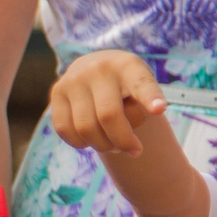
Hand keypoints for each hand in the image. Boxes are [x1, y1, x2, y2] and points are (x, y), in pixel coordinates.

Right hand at [46, 50, 165, 156]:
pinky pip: (66, 130)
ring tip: (113, 144)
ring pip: (86, 128)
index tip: (160, 109)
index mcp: (128, 66)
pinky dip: (80, 143)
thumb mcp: (140, 88)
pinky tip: (91, 139)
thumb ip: (141, 110)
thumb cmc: (126, 85)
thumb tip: (129, 144)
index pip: (140, 84)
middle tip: (134, 150)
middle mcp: (98, 69)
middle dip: (123, 142)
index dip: (150, 97)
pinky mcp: (57, 92)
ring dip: (102, 145)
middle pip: (109, 117)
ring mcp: (74, 79)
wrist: (95, 68)